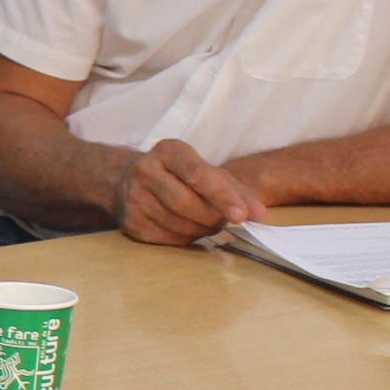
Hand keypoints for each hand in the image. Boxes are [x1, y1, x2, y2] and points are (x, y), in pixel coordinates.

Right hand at [112, 139, 264, 245]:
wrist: (130, 181)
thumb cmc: (180, 176)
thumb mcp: (209, 172)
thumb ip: (237, 191)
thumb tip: (260, 215)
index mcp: (168, 151)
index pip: (198, 174)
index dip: (223, 197)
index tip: (242, 215)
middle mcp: (145, 170)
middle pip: (187, 203)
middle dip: (213, 217)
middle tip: (225, 220)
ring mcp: (133, 197)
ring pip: (178, 224)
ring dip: (202, 230)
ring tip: (208, 223)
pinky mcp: (130, 222)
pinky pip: (168, 239)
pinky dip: (187, 238)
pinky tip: (189, 228)